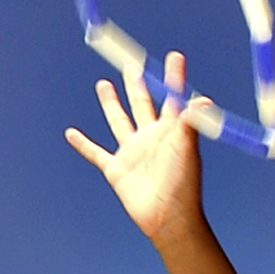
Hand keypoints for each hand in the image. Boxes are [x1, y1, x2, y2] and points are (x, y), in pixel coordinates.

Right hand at [65, 49, 215, 246]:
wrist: (169, 217)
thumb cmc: (183, 184)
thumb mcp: (186, 148)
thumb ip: (190, 121)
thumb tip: (203, 99)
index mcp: (170, 131)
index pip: (172, 97)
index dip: (174, 77)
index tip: (176, 56)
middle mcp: (151, 138)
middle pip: (141, 104)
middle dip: (137, 85)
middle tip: (133, 66)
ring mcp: (132, 153)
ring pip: (118, 121)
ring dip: (111, 103)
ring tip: (104, 84)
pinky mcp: (116, 170)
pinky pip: (96, 153)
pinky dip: (83, 144)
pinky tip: (71, 133)